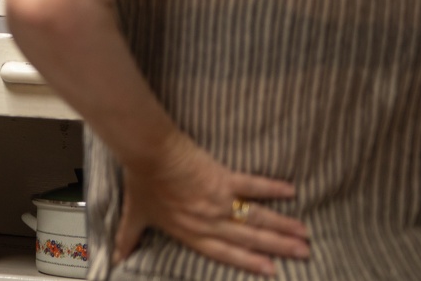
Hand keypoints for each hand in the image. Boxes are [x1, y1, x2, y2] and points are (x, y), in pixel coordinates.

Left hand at [115, 134, 308, 276]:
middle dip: (277, 248)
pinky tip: (291, 191)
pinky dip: (271, 188)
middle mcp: (208, 221)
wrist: (147, 152)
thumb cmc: (141, 182)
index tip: (272, 271)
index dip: (248, 263)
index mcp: (190, 232)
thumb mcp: (136, 214)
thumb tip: (116, 258)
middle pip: (248, 239)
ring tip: (304, 233)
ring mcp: (218, 201)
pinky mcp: (222, 178)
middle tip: (303, 253)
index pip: (224, 253)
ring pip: (255, 218)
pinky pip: (251, 185)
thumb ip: (129, 238)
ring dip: (281, 226)